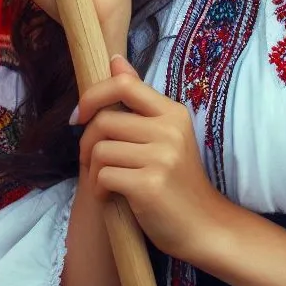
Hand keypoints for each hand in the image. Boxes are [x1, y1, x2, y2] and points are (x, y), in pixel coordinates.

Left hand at [75, 55, 226, 261]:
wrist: (203, 225)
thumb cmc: (177, 181)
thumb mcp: (165, 134)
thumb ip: (139, 99)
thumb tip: (115, 59)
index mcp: (173, 113)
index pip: (124, 84)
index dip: (94, 95)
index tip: (81, 114)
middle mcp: (169, 130)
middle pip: (104, 120)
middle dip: (87, 141)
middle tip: (92, 160)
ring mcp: (161, 157)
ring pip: (100, 149)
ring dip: (93, 169)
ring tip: (106, 180)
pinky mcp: (149, 185)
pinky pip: (104, 175)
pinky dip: (99, 188)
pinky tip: (111, 196)